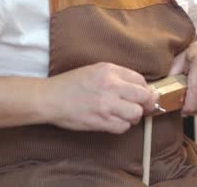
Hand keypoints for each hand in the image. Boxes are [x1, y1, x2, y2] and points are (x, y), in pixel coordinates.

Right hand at [43, 63, 158, 133]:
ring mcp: (106, 105)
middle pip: (144, 97)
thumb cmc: (71, 84)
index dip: (144, 89)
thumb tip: (140, 87)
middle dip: (146, 103)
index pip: (140, 80)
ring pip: (136, 114)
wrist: (50, 98)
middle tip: (141, 106)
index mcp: (109, 71)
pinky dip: (122, 125)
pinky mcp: (101, 122)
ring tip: (123, 113)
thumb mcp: (95, 70)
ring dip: (133, 116)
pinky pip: (123, 127)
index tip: (143, 94)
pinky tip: (113, 120)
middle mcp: (111, 86)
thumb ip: (117, 76)